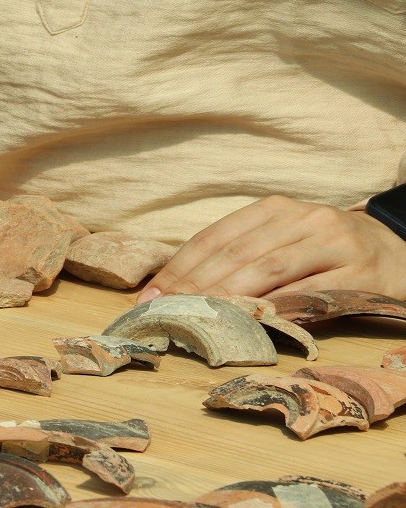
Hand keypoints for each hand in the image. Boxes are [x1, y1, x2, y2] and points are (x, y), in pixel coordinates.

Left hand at [139, 195, 405, 301]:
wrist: (401, 256)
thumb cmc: (328, 254)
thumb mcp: (284, 243)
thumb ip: (242, 258)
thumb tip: (181, 291)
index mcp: (274, 208)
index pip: (214, 237)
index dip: (179, 267)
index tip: (151, 296)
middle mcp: (302, 218)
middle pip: (234, 254)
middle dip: (193, 287)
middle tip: (164, 314)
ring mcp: (333, 242)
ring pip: (267, 271)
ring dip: (226, 298)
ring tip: (196, 320)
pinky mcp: (360, 272)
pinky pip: (309, 293)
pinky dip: (275, 309)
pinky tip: (248, 324)